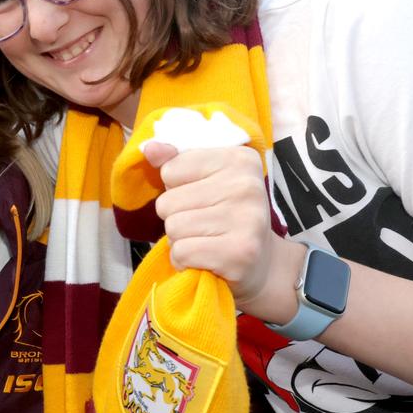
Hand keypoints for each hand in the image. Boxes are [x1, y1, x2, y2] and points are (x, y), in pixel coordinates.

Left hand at [144, 143, 281, 307]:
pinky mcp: (240, 252)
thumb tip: (149, 148)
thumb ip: (175, 161)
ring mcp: (247, 219)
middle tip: (205, 225)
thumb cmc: (225, 216)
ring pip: (173, 228)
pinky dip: (185, 261)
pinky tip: (206, 260)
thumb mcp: (204, 180)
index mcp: (239, 158)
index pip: (170, 169)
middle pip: (167, 202)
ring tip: (206, 241)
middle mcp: (247, 185)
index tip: (204, 198)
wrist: (263, 264)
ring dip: (180, 241)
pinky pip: (181, 252)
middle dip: (177, 218)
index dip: (177, 188)